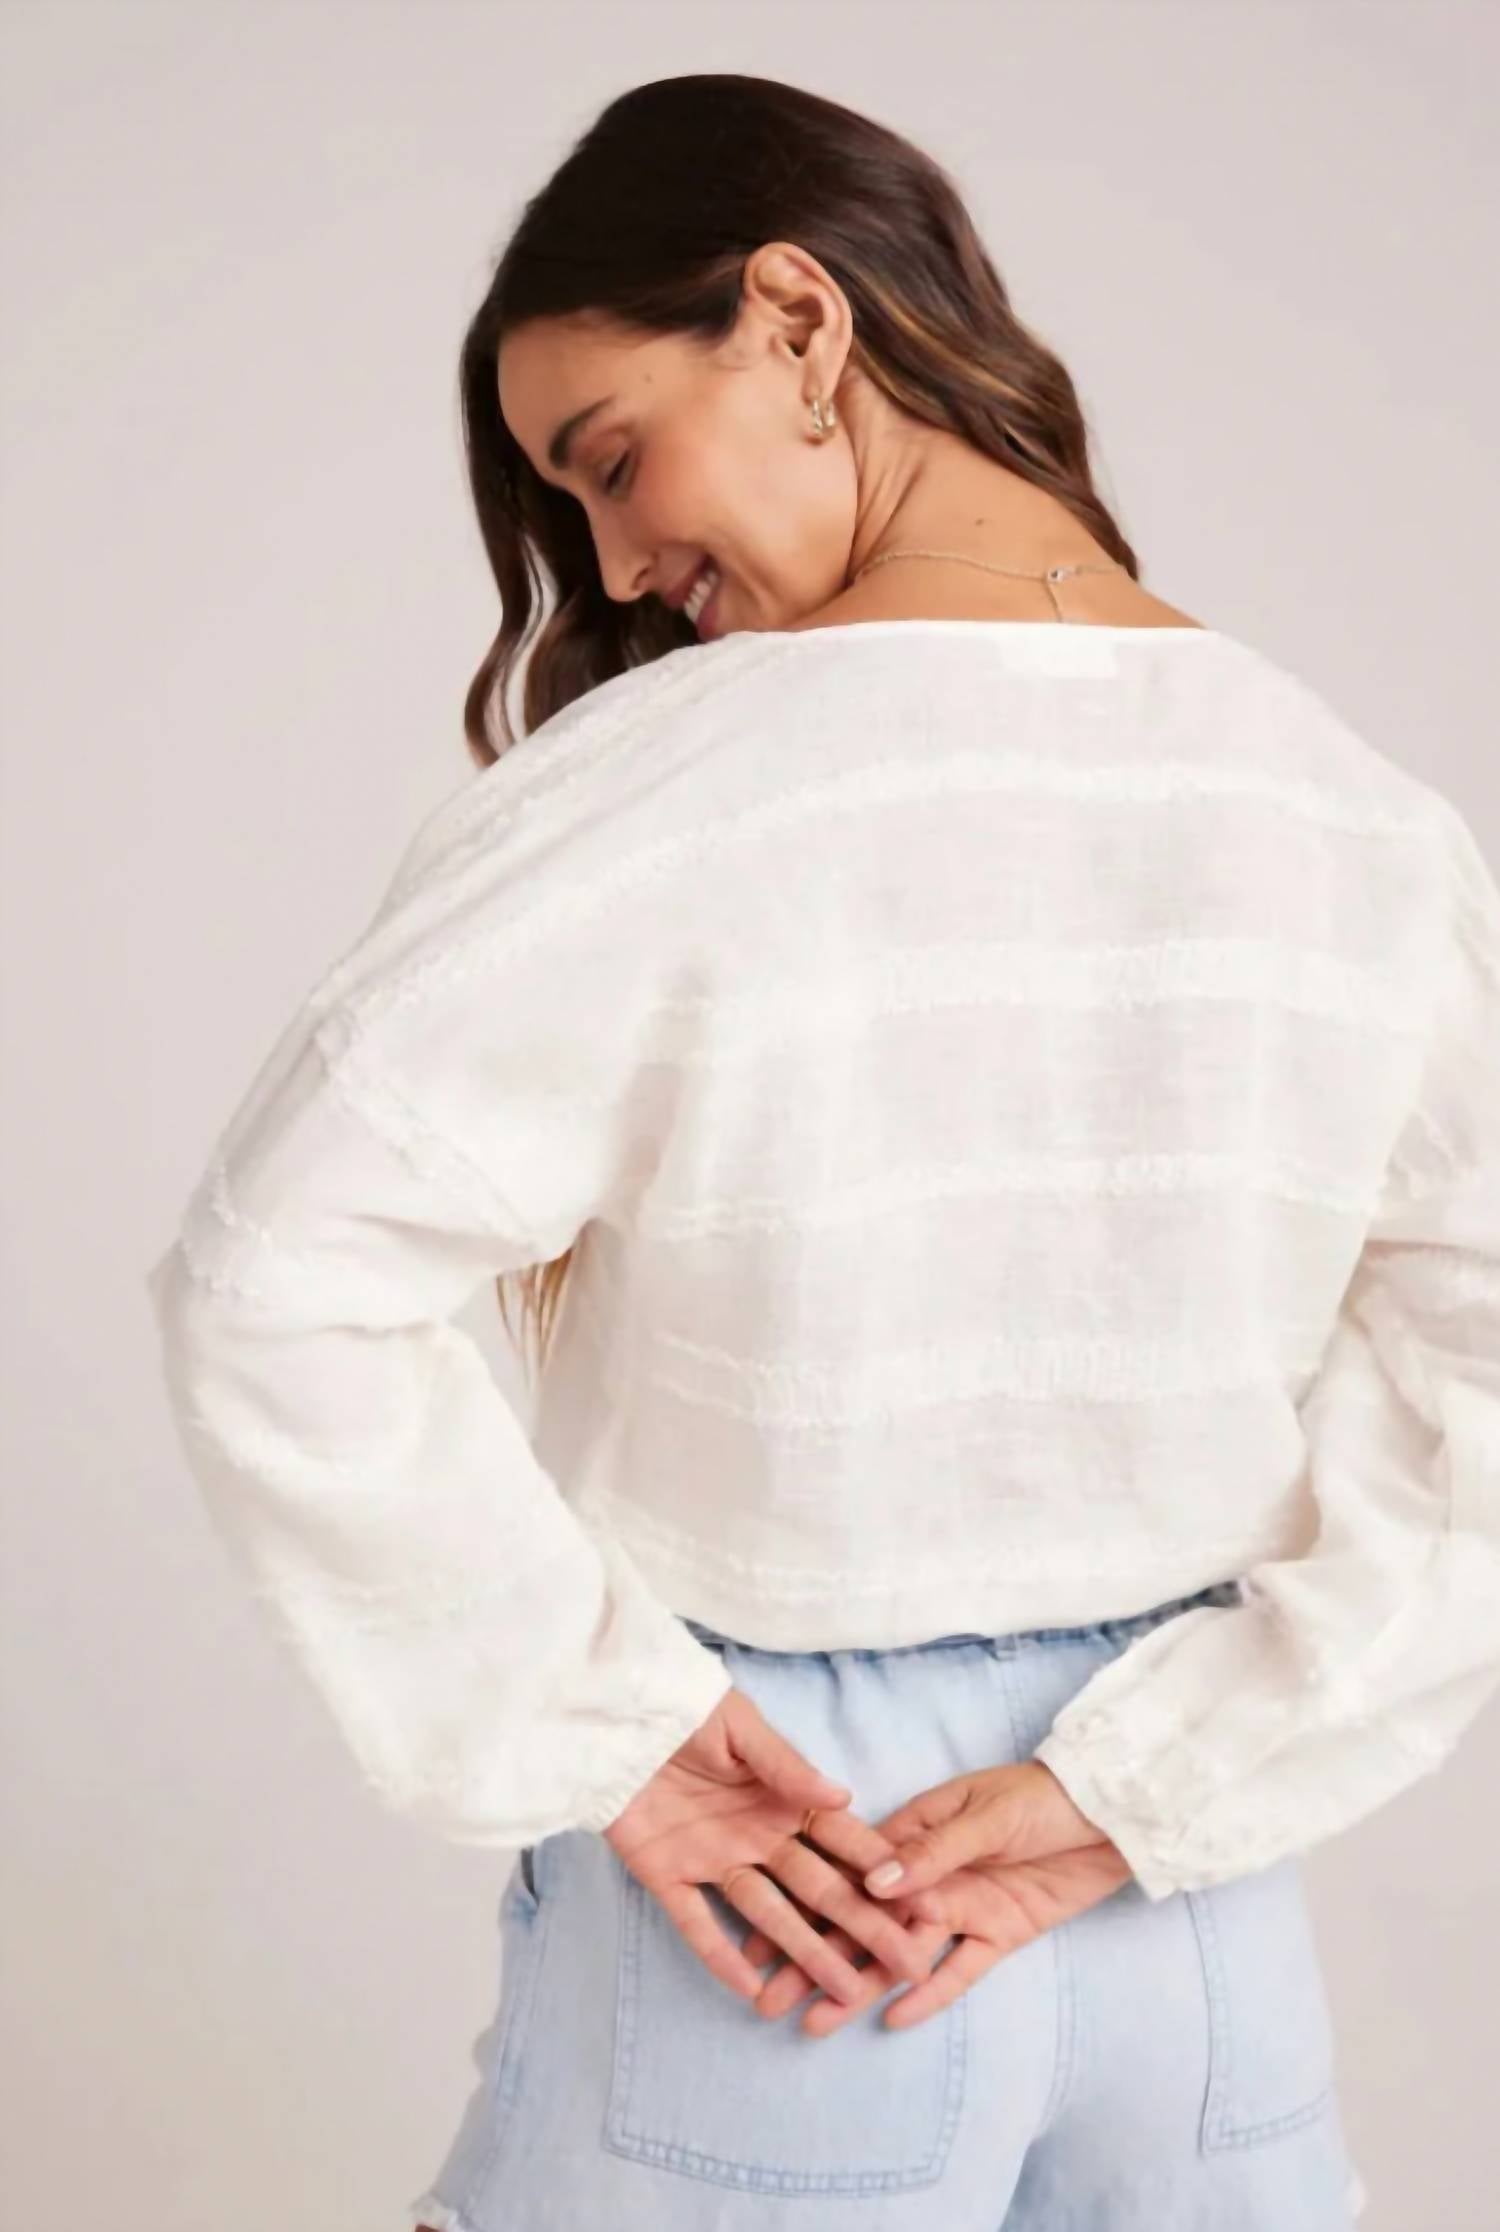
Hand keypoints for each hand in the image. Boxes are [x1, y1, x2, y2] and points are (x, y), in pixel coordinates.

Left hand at [599, 1684, 936, 2010]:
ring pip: (769, 1915)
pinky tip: (750, 1989)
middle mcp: (757, 1837)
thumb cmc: (684, 1707)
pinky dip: (721, 1955)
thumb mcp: (738, 1727)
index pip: (841, 1841)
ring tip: (845, 1993)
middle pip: (819, 1889)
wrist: (613, 1714)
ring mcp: (714, 1860)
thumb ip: (787, 1766)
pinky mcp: (666, 1876)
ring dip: (805, 1954)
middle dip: (864, 1928)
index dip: (880, 1872)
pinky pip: (698, 1923)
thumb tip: (845, 1798)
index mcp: (782, 1798)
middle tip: (908, 1966)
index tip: (926, 1902)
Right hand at [741, 1758, 1131, 2033]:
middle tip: (769, 1998)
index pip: (848, 1874)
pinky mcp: (999, 1932)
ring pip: (900, 1954)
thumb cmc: (1042, 1797)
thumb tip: (874, 1885)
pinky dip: (930, 1994)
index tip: (758, 1935)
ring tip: (816, 2022)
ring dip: (859, 1986)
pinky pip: (959, 1971)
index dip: (802, 1905)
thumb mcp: (985, 1816)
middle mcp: (930, 1873)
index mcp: (915, 1831)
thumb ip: (934, 1853)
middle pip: (861, 1922)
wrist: (1112, 1812)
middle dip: (814, 1957)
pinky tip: (893, 2018)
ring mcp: (962, 1905)